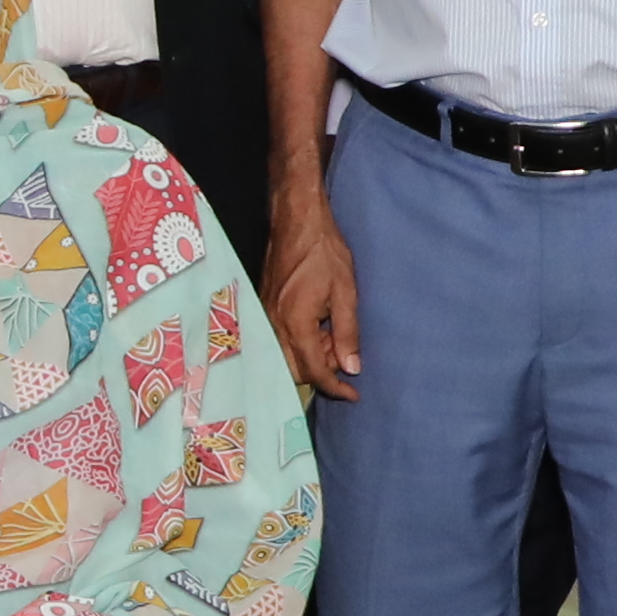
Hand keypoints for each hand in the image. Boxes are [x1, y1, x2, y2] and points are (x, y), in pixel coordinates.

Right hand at [263, 199, 358, 400]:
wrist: (295, 221)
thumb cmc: (323, 252)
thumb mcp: (345, 293)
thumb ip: (347, 333)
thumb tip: (351, 368)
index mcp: (296, 323)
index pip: (313, 371)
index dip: (335, 387)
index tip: (353, 394)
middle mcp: (273, 326)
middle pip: (294, 371)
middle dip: (321, 371)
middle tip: (343, 352)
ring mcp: (264, 317)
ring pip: (284, 358)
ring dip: (310, 357)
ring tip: (332, 336)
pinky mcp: (263, 309)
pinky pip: (278, 341)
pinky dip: (299, 344)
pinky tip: (316, 327)